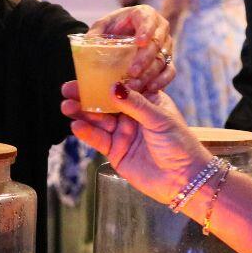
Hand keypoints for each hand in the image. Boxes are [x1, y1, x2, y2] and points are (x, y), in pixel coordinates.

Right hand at [61, 80, 211, 205]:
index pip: (122, 85)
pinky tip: (76, 126)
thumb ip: (135, 104)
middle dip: (86, 95)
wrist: (184, 179)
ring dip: (82, 113)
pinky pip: (98, 139)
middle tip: (68, 89)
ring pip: (98, 120)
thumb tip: (113, 87)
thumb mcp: (159, 119)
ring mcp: (123, 133)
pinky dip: (87, 133)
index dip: (103, 79)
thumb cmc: (179, 144)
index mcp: (146, 100)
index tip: (85, 72)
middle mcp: (132, 115)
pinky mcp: (116, 151)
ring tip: (66, 106)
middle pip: (105, 102)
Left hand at [89, 4, 174, 92]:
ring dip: (149, 74)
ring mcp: (166, 45)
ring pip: (163, 59)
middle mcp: (159, 28)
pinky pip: (170, 71)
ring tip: (134, 86)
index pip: (148, 20)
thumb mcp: (101, 28)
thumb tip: (89, 46)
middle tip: (131, 73)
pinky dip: (161, 81)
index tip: (138, 42)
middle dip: (144, 59)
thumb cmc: (112, 30)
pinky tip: (149, 89)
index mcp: (144, 14)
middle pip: (157, 43)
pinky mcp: (168, 61)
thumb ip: (94, 35)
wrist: (120, 40)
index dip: (145, 31)